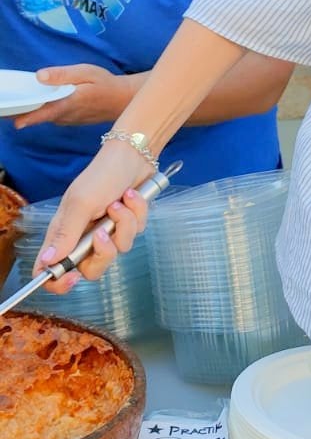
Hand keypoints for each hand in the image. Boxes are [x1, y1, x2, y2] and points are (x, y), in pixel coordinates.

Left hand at [14, 65, 140, 129]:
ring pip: (44, 116)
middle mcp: (65, 116)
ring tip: (13, 104)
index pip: (43, 112)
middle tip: (3, 108)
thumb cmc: (105, 83)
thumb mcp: (86, 72)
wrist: (122, 100)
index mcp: (69, 103)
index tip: (13, 120)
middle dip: (20, 112)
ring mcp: (67, 120)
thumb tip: (39, 76)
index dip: (27, 117)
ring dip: (29, 111)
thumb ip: (62, 75)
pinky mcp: (68, 120)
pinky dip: (41, 110)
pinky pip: (51, 116)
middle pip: (38, 115)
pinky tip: (35, 102)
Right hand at [32, 146, 151, 292]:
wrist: (132, 157)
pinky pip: (135, 234)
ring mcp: (106, 233)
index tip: (71, 278)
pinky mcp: (126, 226)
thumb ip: (66, 234)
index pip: (51, 269)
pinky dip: (136, 215)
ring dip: (123, 224)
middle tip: (104, 233)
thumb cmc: (101, 175)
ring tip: (120, 202)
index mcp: (64, 233)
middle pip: (91, 270)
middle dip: (103, 253)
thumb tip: (47, 260)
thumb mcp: (81, 203)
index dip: (57, 282)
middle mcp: (83, 237)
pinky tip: (132, 197)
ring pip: (118, 250)